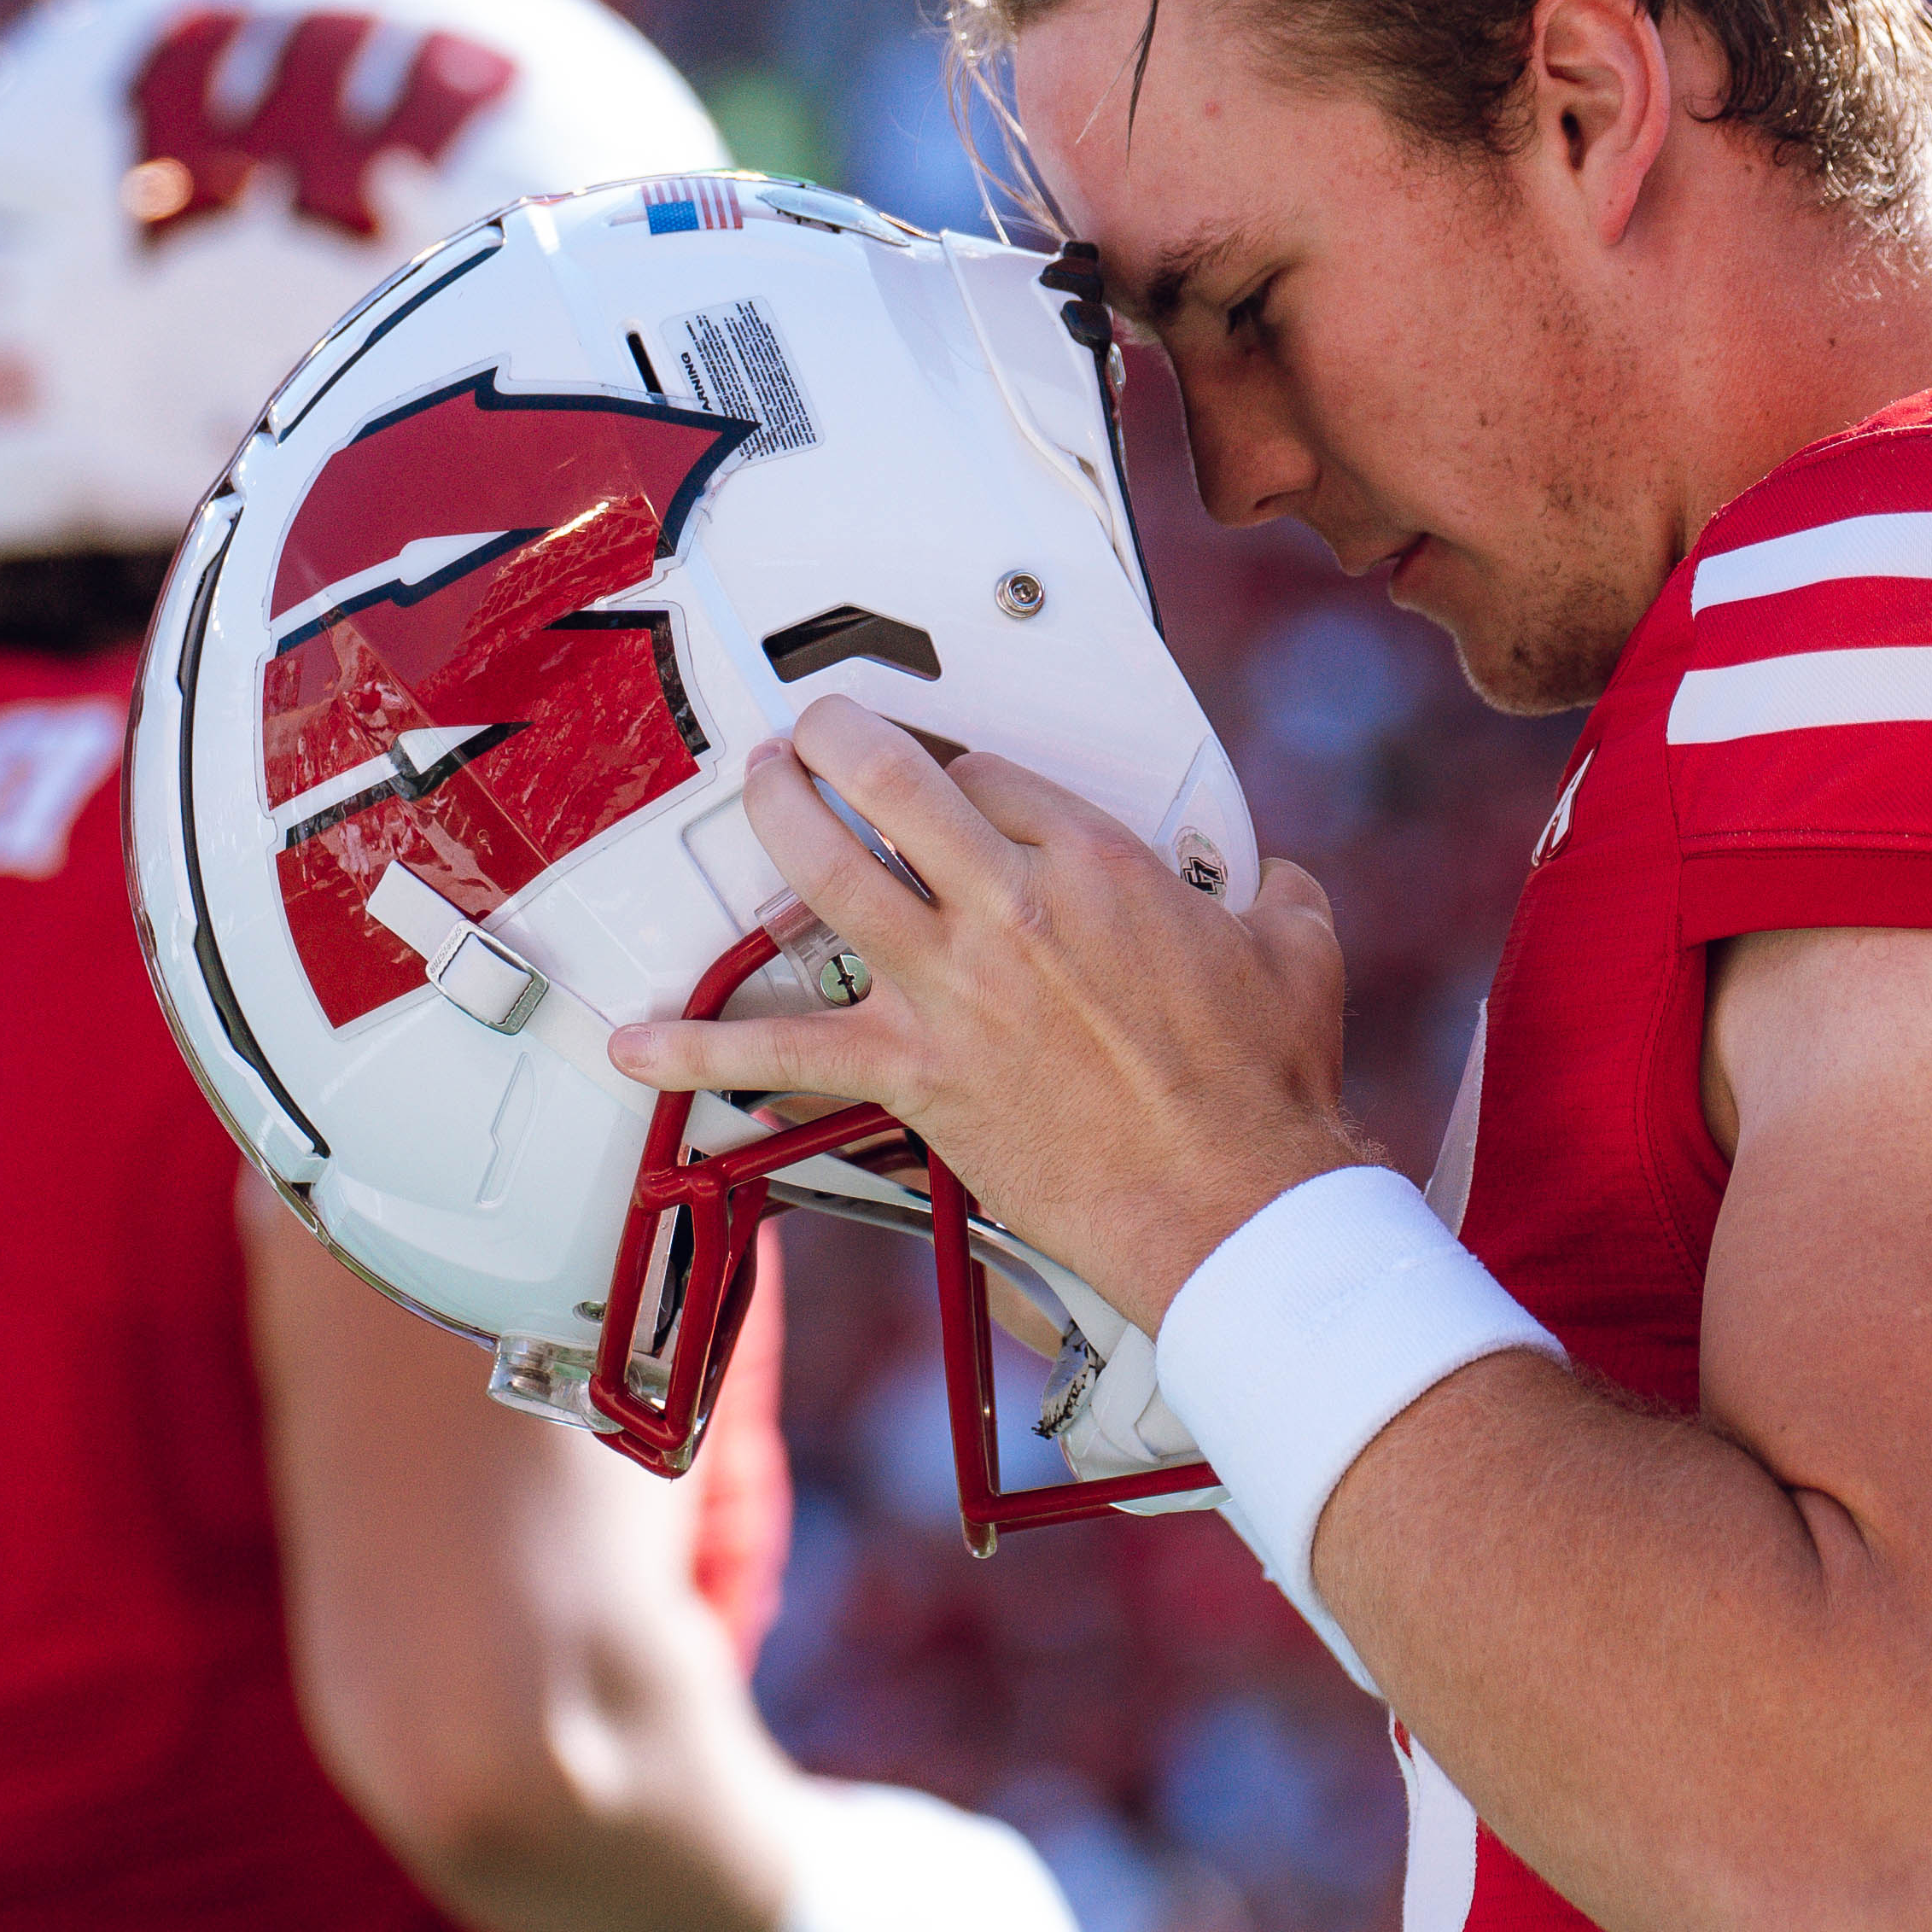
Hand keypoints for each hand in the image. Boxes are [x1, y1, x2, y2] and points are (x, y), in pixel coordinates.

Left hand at [608, 692, 1360, 1328]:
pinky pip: (785, 1054)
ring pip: (830, 875)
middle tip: (813, 730)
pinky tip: (633, 1042)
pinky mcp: (915, 1075)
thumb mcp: (1298, 951)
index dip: (960, 769)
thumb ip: (1274, 897)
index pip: (993, 776)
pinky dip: (700, 1048)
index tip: (950, 780)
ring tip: (755, 787)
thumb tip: (1273, 884)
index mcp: (1099, 865)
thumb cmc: (1263, 1089)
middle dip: (839, 740)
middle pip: (893, 785)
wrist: (1233, 1201)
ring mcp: (952, 989)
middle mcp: (1010, 909)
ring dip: (778, 819)